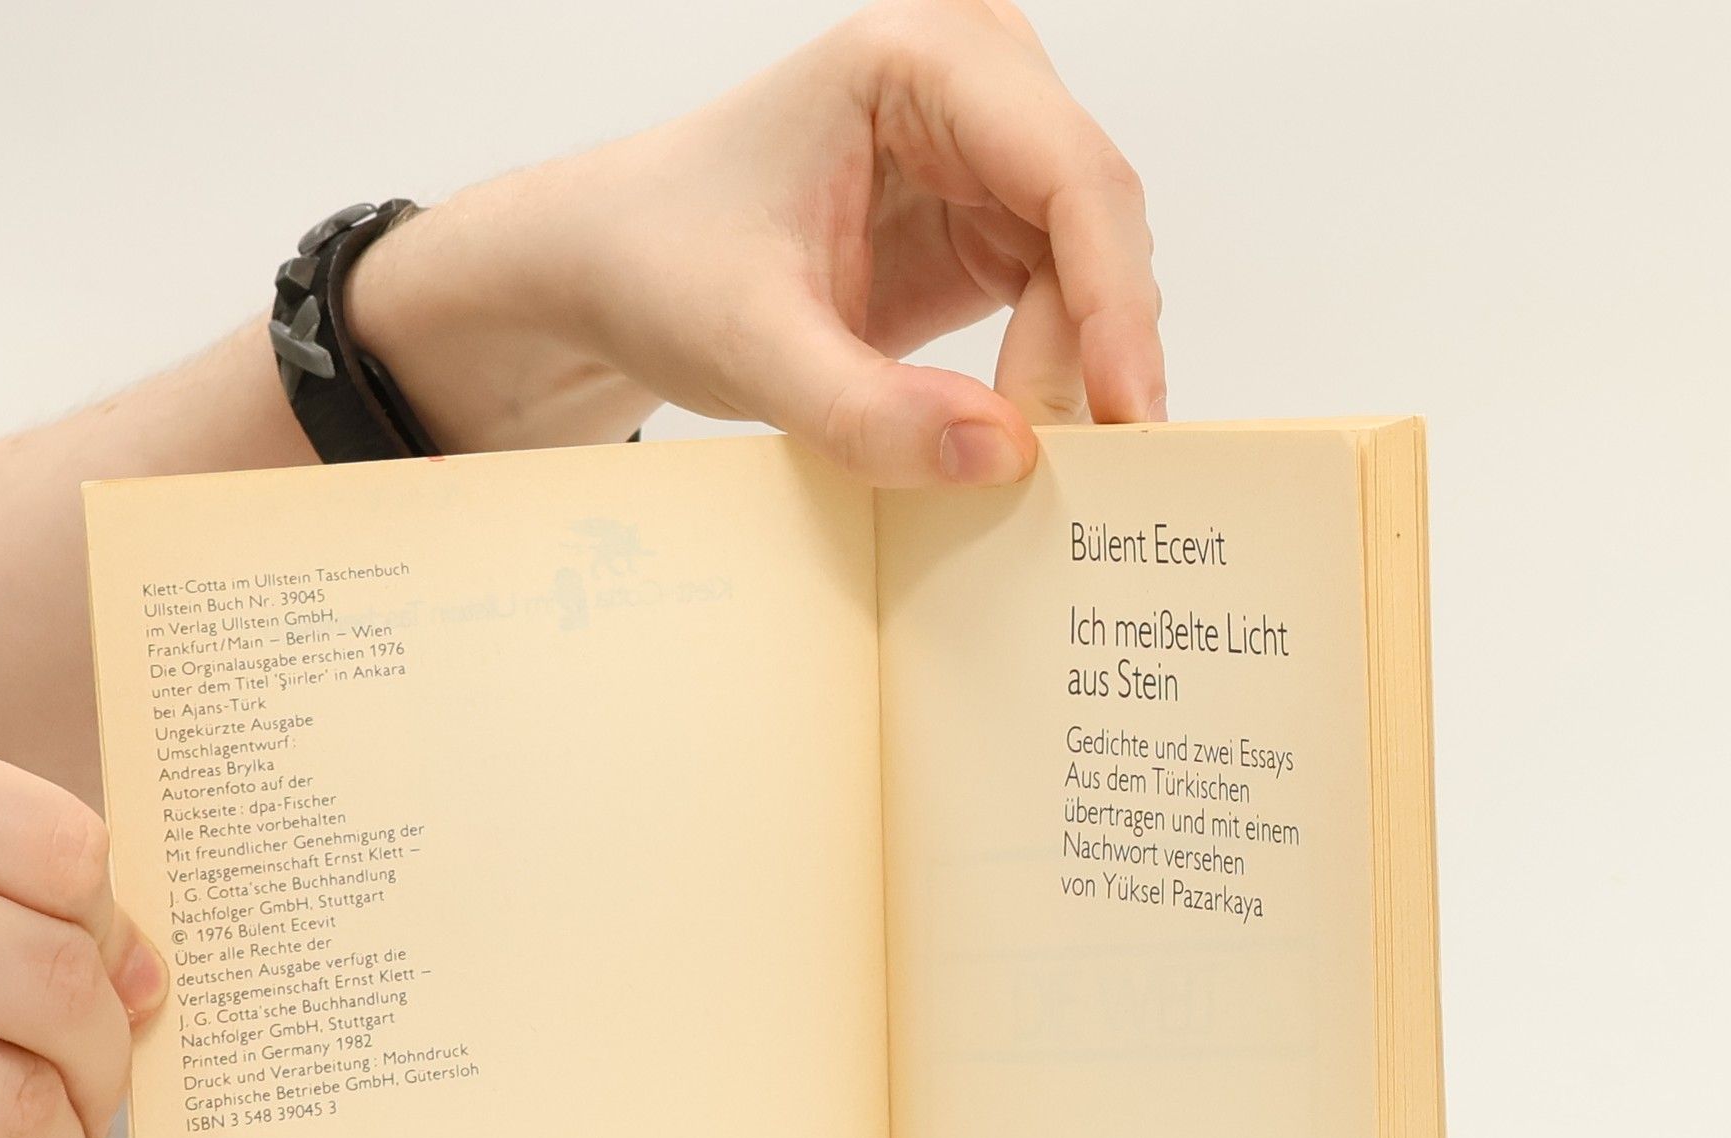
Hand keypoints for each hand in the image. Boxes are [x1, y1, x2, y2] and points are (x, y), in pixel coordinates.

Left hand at [354, 0, 1163, 483]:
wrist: (616, 267)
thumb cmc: (661, 264)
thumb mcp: (749, 347)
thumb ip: (870, 414)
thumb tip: (1003, 458)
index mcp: (916, 58)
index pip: (1067, 173)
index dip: (1115, 299)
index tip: (1126, 411)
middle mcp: (974, 81)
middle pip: (1093, 222)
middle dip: (1095, 349)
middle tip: (1076, 474)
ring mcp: (988, 150)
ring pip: (1088, 272)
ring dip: (1072, 372)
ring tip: (1029, 468)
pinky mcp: (987, 220)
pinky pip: (1060, 304)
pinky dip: (1048, 377)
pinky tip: (1014, 439)